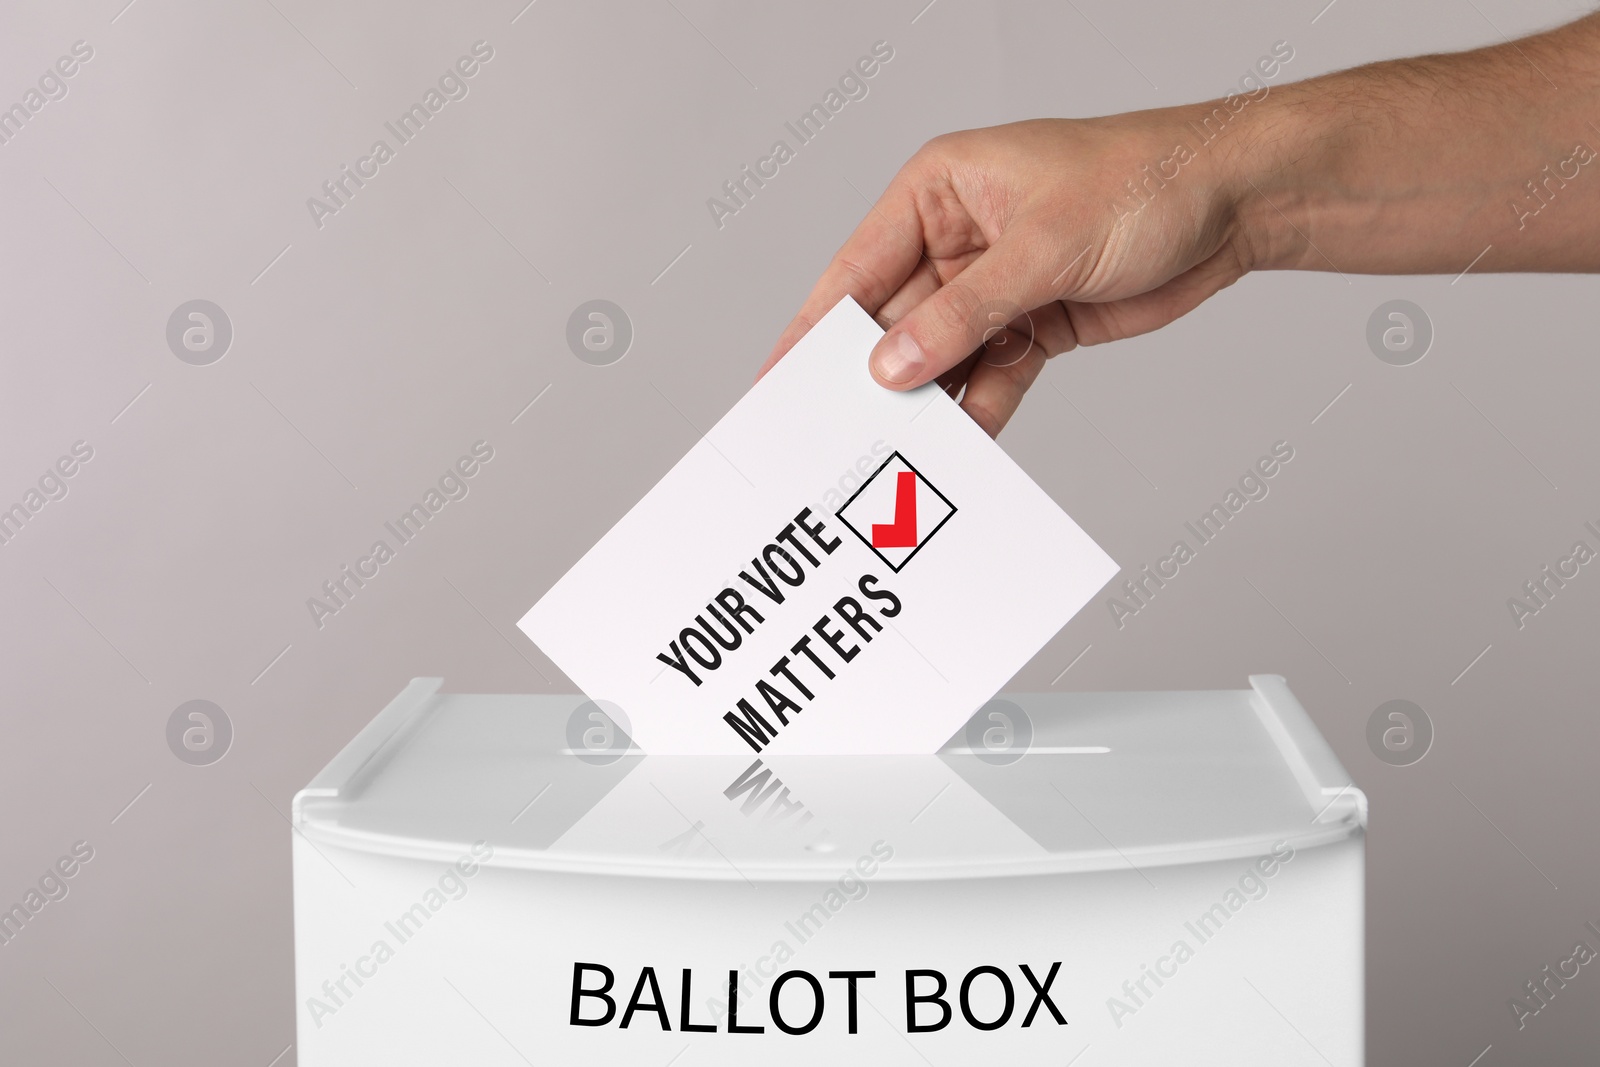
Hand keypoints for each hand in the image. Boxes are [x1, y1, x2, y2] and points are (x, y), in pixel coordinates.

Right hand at [760, 116, 1257, 435]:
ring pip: (942, 356)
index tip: (782, 377)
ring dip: (928, 401)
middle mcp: (958, 237)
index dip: (817, 327)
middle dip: (875, 376)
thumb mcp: (1043, 246)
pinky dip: (980, 409)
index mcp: (940, 189)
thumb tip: (894, 365)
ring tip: (901, 450)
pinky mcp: (1035, 322)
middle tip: (840, 432)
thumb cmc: (1146, 178)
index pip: (859, 267)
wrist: (1237, 201)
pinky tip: (964, 442)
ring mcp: (996, 285)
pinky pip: (991, 375)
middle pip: (896, 321)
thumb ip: (964, 314)